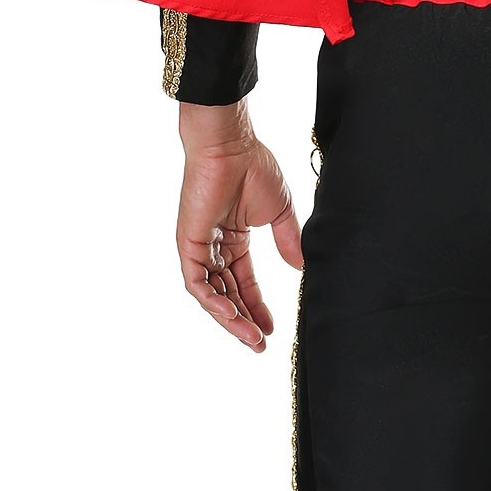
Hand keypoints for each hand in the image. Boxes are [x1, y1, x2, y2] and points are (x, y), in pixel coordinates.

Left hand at [175, 101, 304, 352]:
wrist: (232, 145)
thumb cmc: (253, 168)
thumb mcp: (279, 211)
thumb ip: (288, 240)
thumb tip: (301, 268)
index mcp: (234, 240)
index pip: (245, 282)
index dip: (257, 306)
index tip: (272, 328)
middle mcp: (215, 247)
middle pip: (229, 294)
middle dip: (244, 321)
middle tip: (260, 344)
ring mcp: (200, 247)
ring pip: (212, 294)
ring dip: (230, 318)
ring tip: (251, 338)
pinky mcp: (189, 243)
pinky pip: (197, 282)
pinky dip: (212, 301)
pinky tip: (230, 316)